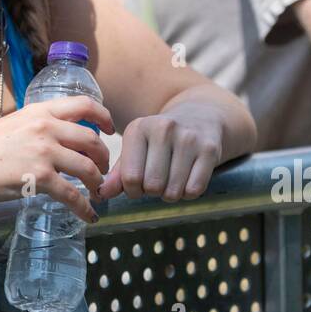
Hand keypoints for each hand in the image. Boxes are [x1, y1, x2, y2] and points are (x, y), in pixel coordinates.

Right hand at [0, 96, 114, 222]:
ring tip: (96, 191)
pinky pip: (72, 195)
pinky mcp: (39, 178)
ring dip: (97, 182)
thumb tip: (58, 139)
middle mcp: (46, 127)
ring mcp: (44, 152)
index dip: (104, 116)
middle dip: (103, 157)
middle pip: (92, 139)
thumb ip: (39, 127)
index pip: (84, 104)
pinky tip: (89, 215)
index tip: (110, 129)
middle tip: (102, 169)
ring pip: (87, 167)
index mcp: (40, 111)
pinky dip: (84, 207)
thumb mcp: (14, 124)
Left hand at [99, 107, 222, 202]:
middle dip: (152, 192)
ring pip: (173, 191)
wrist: (200, 116)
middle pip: (151, 186)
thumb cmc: (161, 140)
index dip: (132, 190)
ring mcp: (188, 138)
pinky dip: (188, 194)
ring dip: (171, 194)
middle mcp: (163, 129)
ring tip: (172, 180)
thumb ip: (119, 173)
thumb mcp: (137, 148)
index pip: (130, 177)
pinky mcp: (209, 149)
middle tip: (157, 182)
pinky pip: (194, 190)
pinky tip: (187, 179)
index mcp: (139, 128)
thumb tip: (101, 194)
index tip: (138, 185)